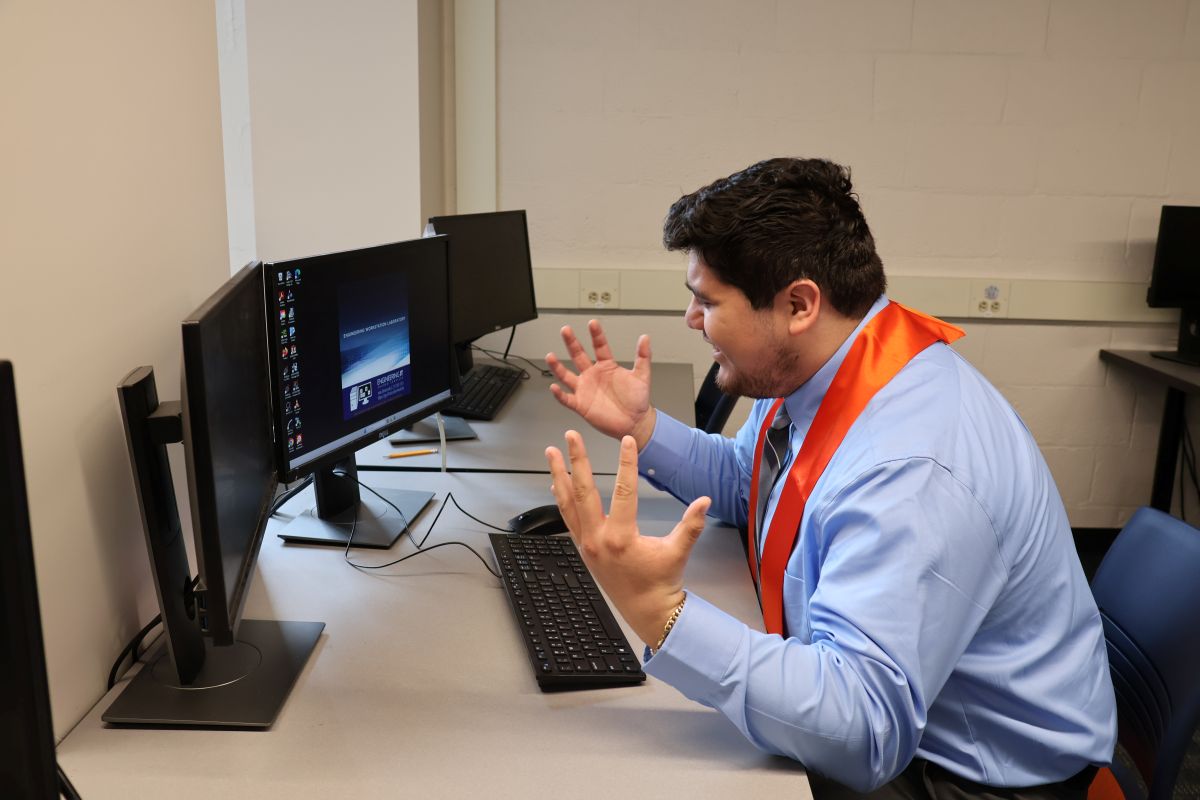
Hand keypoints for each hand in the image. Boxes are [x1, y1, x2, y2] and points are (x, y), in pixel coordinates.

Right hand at [545, 320, 655, 446]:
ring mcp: (585, 389)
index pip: (599, 346)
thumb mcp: (642, 376)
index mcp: (606, 366)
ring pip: (567, 375)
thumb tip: (645, 338)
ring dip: (558, 367)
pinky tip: (554, 387)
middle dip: (572, 343)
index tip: (593, 323)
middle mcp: (592, 375)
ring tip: (550, 356)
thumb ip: (643, 356)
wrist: (634, 422)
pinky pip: (567, 399)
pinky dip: (559, 394)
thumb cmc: (637, 400)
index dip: (596, 335)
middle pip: (578, 355)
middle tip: (565, 330)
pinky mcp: (581, 405)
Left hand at [545, 430, 710, 647]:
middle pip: (583, 492)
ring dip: (559, 476)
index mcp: (621, 538)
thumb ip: (691, 525)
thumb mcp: (678, 552)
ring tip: (552, 453)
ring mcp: (587, 545)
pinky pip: (567, 518)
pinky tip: (556, 483)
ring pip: (567, 504)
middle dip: (577, 461)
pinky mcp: (583, 549)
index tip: (626, 442)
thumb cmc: (661, 583)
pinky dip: (560, 498)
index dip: (626, 463)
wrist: (646, 611)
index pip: (623, 491)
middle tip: (571, 438)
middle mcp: (598, 540)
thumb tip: (704, 500)